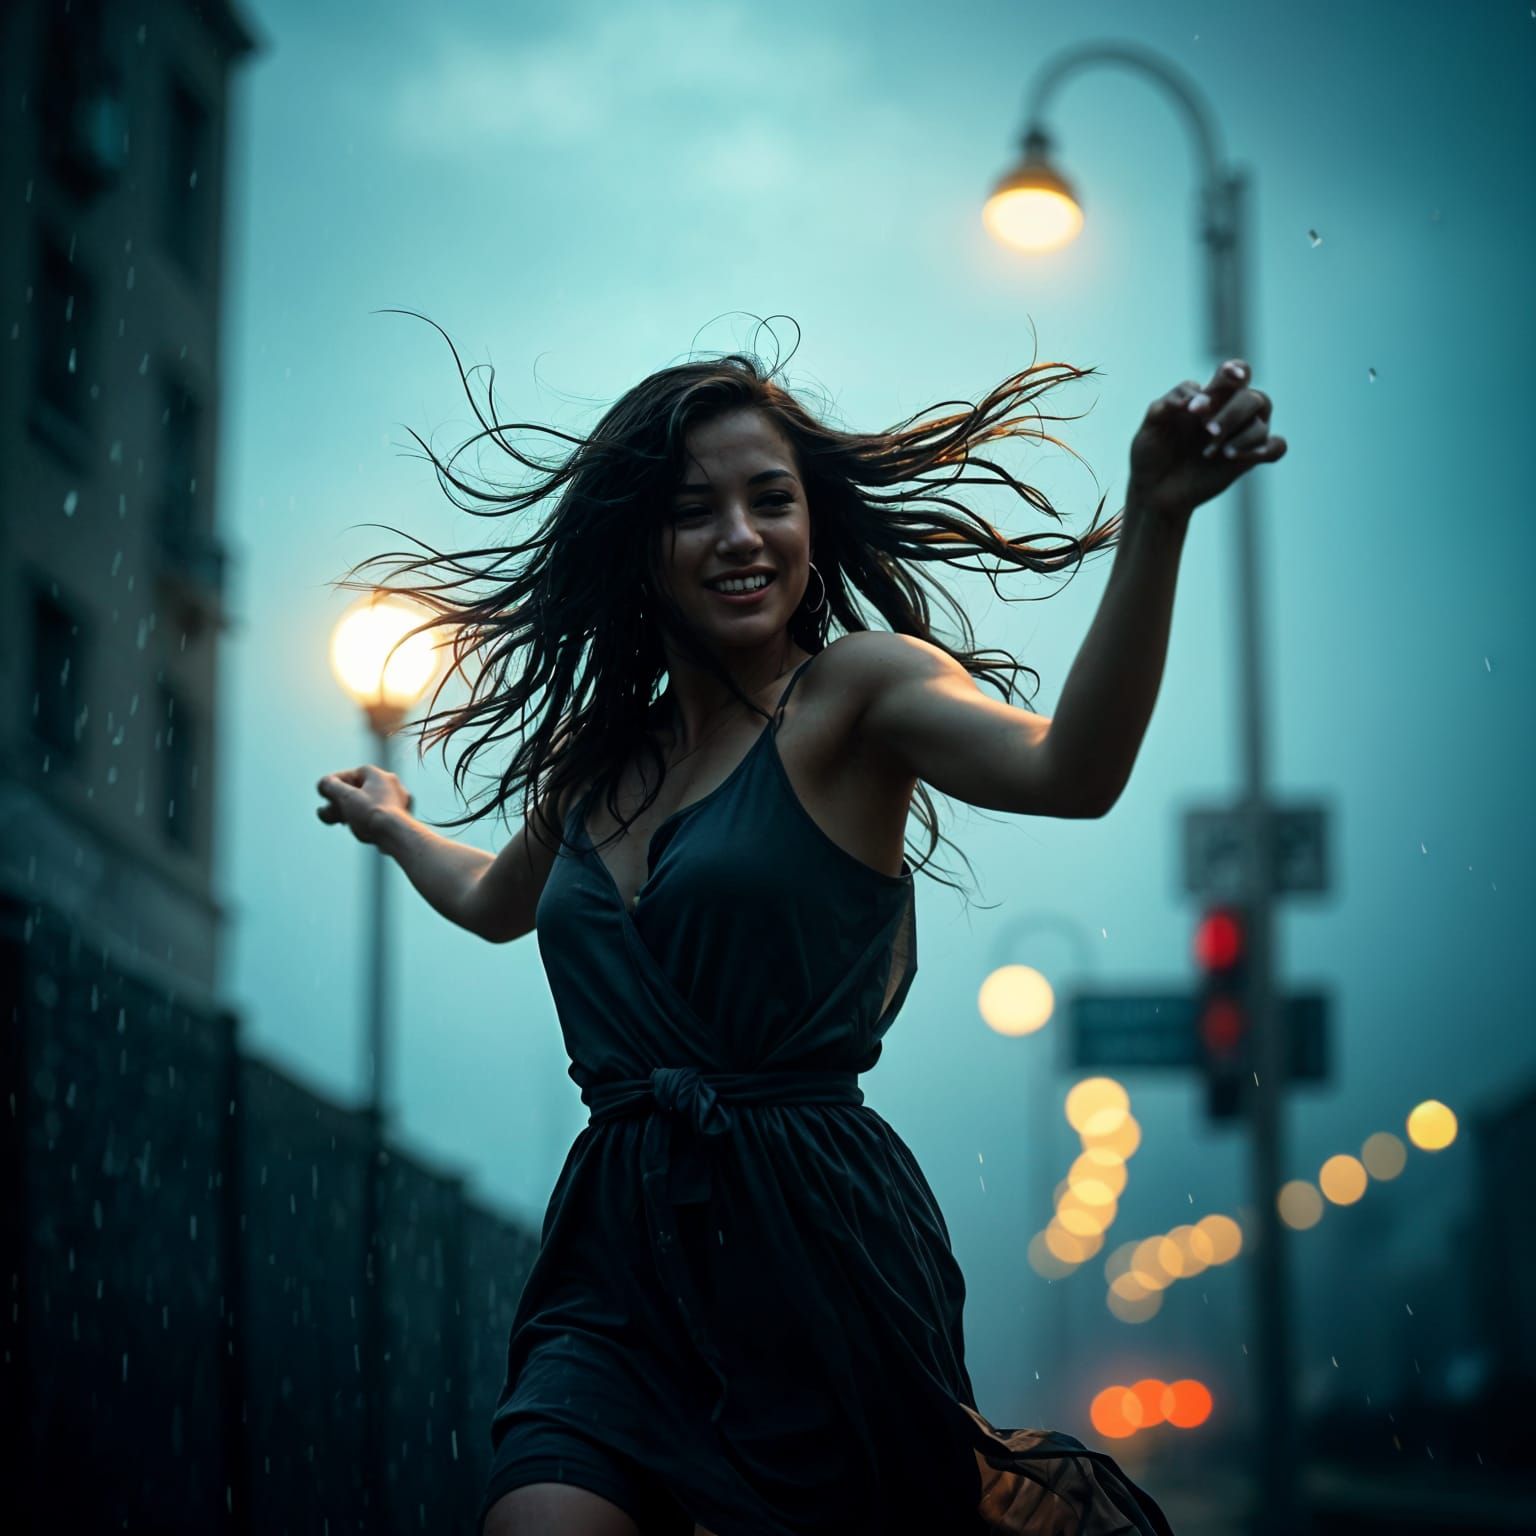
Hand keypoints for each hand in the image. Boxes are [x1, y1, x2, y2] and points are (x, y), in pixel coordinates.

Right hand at [316, 765, 414, 844]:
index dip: (336, 783)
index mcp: (380, 775)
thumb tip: (325, 783)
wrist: (395, 835)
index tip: (325, 792)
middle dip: (340, 802)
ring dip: (350, 812)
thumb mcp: (345, 797)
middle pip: (360, 791)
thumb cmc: (372, 813)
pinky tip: (357, 829)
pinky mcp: (400, 819)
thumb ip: (331, 787)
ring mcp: (398, 803)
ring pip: (368, 805)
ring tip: (339, 821)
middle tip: (328, 811)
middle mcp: (392, 786)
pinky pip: (378, 817)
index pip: (353, 774)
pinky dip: (365, 821)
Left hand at [1127, 358, 1286, 522]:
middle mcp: (1232, 412)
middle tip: (1207, 431)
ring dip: (1240, 437)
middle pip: (1252, 398)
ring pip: (1261, 424)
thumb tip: (1195, 397)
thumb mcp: (1150, 425)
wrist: (1153, 490)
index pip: (1236, 373)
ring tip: (1209, 453)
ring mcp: (1242, 436)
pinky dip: (1267, 449)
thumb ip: (1169, 403)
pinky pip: (1277, 447)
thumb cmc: (1152, 453)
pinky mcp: (1248, 459)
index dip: (1236, 371)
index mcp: (1212, 396)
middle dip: (1231, 414)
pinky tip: (1237, 457)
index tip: (1228, 377)